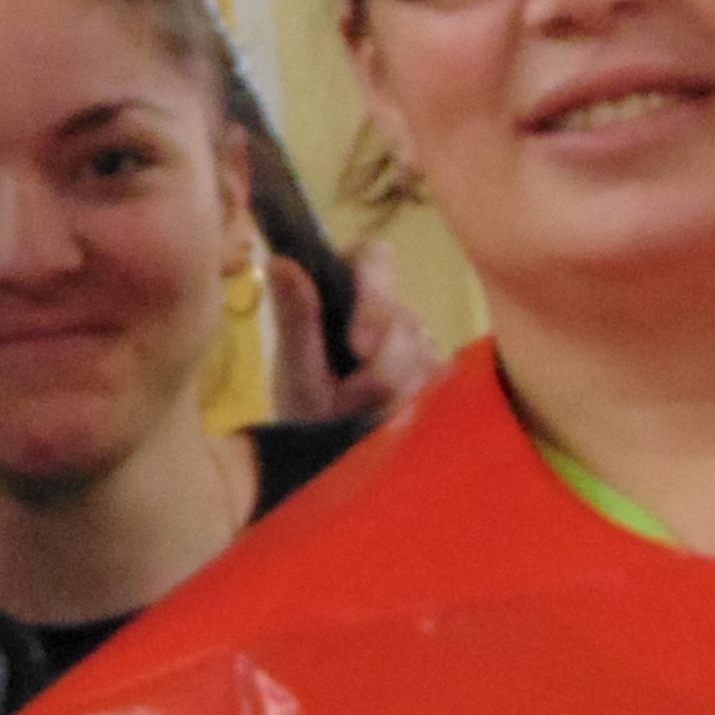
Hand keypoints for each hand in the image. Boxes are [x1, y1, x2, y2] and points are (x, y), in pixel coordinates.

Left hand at [265, 237, 444, 430]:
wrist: (329, 458)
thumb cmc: (304, 411)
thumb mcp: (296, 371)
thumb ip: (295, 319)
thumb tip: (279, 262)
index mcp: (341, 290)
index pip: (373, 256)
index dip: (374, 290)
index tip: (357, 344)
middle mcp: (380, 306)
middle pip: (402, 312)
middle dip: (383, 360)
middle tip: (358, 396)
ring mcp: (410, 336)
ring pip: (421, 349)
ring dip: (390, 386)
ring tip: (358, 409)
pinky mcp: (431, 366)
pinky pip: (434, 376)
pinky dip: (408, 399)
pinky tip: (386, 413)